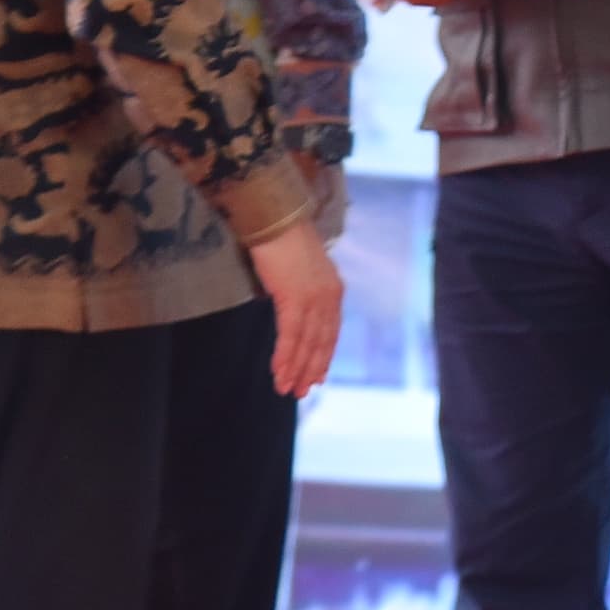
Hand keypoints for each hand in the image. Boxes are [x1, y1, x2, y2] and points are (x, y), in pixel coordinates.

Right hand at [248, 218, 342, 396]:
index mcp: (333, 289)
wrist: (276, 217)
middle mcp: (329, 296)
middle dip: (311, 369)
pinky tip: (280, 373)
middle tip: (302, 392)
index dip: (324, 356)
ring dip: (296, 369)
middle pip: (322, 342)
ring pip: (307, 343)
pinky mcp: (295, 297)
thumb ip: (301, 292)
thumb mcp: (300, 271)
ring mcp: (314, 297)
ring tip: (287, 389)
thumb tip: (292, 310)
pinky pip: (291, 334)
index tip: (317, 376)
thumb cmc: (283, 241)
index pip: (331, 331)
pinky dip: (285, 356)